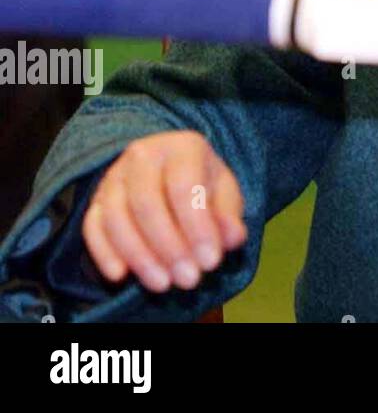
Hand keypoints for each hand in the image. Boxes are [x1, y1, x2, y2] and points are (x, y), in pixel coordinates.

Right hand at [82, 131, 246, 292]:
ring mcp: (114, 176)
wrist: (171, 170)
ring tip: (163, 284)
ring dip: (139, 256)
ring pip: (116, 217)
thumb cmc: (202, 183)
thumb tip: (233, 238)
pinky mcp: (95, 199)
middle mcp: (144, 155)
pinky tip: (121, 277)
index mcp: (183, 146)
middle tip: (189, 279)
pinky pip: (92, 227)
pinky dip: (104, 253)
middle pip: (146, 203)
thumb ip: (228, 215)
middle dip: (168, 247)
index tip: (211, 262)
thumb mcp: (225, 192)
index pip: (185, 186)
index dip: (197, 227)